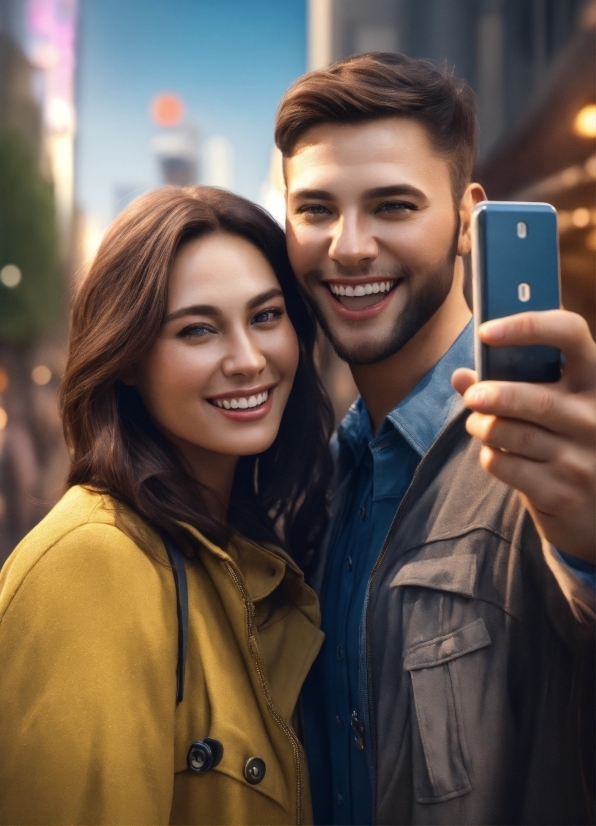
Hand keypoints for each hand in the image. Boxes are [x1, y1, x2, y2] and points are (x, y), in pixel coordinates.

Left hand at [452, 310, 595, 562]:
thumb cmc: (568, 443)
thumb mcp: (552, 406)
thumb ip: (509, 385)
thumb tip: (460, 376)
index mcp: (595, 381)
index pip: (569, 333)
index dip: (527, 326)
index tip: (486, 332)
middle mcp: (594, 417)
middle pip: (536, 398)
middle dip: (494, 395)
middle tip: (472, 396)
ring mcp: (582, 458)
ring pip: (513, 434)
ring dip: (483, 427)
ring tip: (477, 423)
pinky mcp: (561, 492)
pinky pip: (506, 465)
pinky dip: (490, 456)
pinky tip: (495, 453)